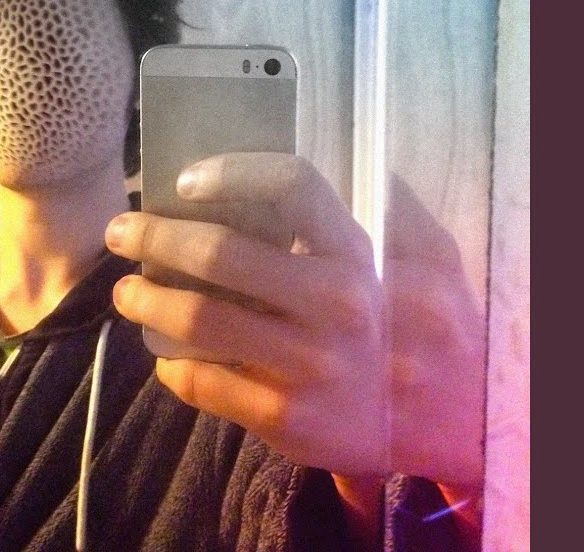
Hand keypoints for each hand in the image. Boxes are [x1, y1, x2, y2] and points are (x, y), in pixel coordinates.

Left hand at [104, 153, 484, 490]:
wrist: (460, 425)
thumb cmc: (439, 331)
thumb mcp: (437, 259)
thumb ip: (393, 206)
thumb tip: (346, 157)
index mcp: (365, 257)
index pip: (291, 187)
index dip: (230, 172)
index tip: (188, 178)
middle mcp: (335, 307)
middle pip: (221, 254)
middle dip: (156, 234)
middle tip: (123, 231)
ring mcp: (307, 367)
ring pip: (199, 321)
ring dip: (147, 299)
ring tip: (127, 291)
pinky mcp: (286, 419)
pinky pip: (204, 383)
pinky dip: (171, 364)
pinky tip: (164, 353)